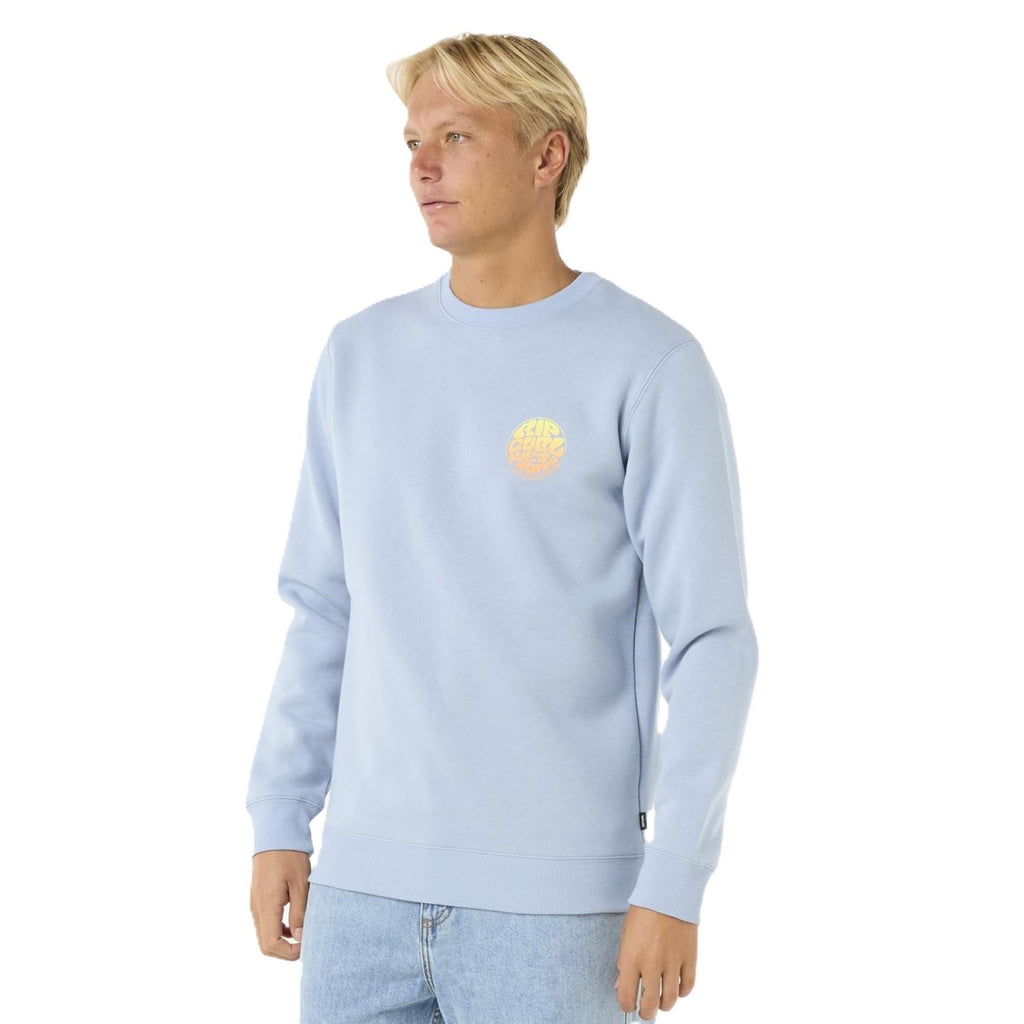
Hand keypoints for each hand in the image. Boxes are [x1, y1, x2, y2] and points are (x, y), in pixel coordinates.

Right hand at [250, 849, 310, 959]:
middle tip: (306, 945)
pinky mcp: (259, 899)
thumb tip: (300, 938)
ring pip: (265, 935)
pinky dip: (279, 930)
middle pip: (265, 945)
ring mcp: (256, 904)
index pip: (270, 944)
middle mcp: (257, 909)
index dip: (289, 952)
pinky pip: (266, 923)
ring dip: (282, 942)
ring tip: (303, 936)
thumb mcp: (300, 884)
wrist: (275, 835)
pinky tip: (294, 924)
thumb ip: (300, 913)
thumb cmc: (290, 857)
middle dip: (285, 952)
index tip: (306, 946)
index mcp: (266, 906)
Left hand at [614, 904, 696, 1018]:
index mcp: (631, 957)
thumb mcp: (625, 934)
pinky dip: (682, 992)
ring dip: (665, 1005)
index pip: (626, 996)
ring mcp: (672, 962)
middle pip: (650, 1005)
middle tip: (646, 1012)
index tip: (628, 1004)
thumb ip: (622, 961)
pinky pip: (687, 986)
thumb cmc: (643, 910)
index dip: (627, 1006)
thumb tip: (621, 984)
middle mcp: (651, 964)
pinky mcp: (689, 958)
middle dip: (646, 1013)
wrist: (668, 891)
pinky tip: (677, 988)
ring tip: (661, 1002)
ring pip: (670, 1000)